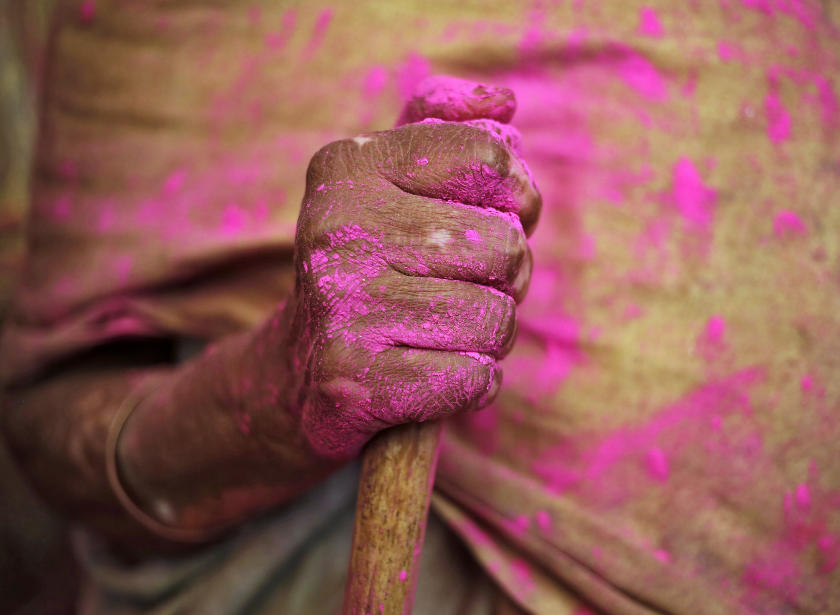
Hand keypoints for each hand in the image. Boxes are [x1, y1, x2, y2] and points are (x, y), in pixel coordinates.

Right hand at [284, 78, 541, 459]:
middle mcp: (335, 227)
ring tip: (444, 333)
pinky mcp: (351, 382)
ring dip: (491, 335)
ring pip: (495, 316)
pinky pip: (475, 377)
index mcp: (349, 166)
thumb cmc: (376, 269)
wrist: (302, 373)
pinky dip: (474, 383)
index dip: (516, 198)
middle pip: (503, 244)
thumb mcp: (396, 184)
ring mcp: (338, 305)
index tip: (488, 220)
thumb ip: (447, 128)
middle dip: (507, 278)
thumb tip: (503, 101)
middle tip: (462, 290)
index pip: (490, 159)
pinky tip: (433, 374)